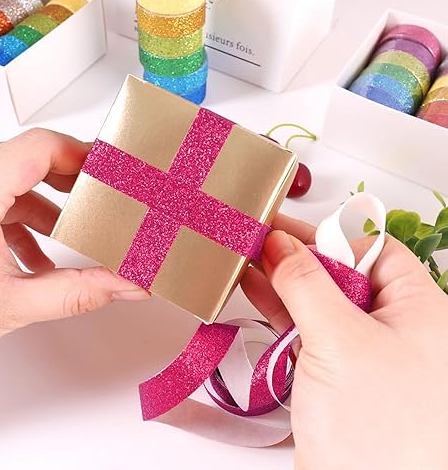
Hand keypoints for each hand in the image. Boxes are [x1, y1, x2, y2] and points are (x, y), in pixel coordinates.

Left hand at [0, 129, 147, 365]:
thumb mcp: (10, 306)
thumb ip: (79, 292)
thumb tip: (124, 285)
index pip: (38, 146)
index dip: (79, 153)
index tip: (104, 170)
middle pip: (26, 158)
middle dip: (67, 181)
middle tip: (94, 196)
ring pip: (8, 179)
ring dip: (42, 205)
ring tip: (67, 234)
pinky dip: (17, 219)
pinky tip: (32, 257)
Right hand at [241, 215, 447, 469]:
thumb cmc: (384, 436)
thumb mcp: (341, 340)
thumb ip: (307, 284)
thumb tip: (282, 245)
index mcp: (417, 310)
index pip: (370, 250)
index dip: (326, 234)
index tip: (283, 225)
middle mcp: (391, 327)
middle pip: (339, 272)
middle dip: (296, 254)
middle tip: (255, 236)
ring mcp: (359, 351)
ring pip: (317, 300)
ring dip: (280, 279)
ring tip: (243, 256)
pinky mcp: (332, 373)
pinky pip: (303, 328)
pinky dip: (277, 308)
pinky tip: (252, 288)